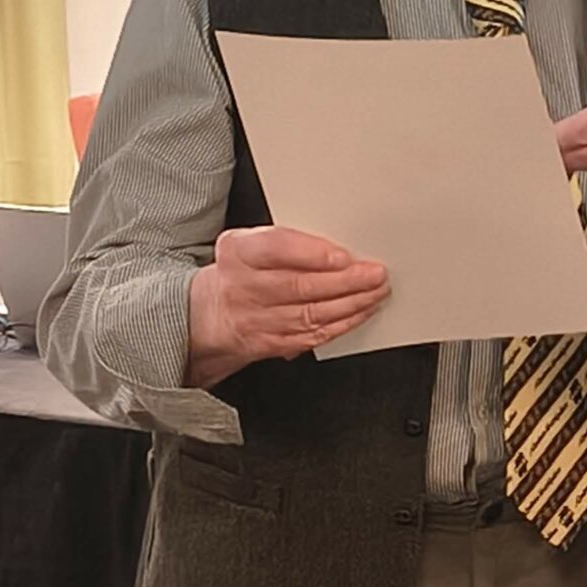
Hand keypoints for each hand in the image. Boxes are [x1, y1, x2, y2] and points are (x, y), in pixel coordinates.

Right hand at [187, 226, 388, 385]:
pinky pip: (311, 336)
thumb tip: (337, 250)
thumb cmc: (243, 271)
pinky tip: (361, 312)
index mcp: (238, 252)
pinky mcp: (268, 344)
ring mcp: (255, 320)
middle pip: (299, 285)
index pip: (276, 248)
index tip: (344, 256)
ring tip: (376, 292)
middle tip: (375, 274)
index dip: (313, 254)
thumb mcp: (251, 243)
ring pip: (310, 314)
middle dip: (345, 281)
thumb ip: (289, 242)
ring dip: (351, 304)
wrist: (210, 313)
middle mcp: (243, 287)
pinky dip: (342, 324)